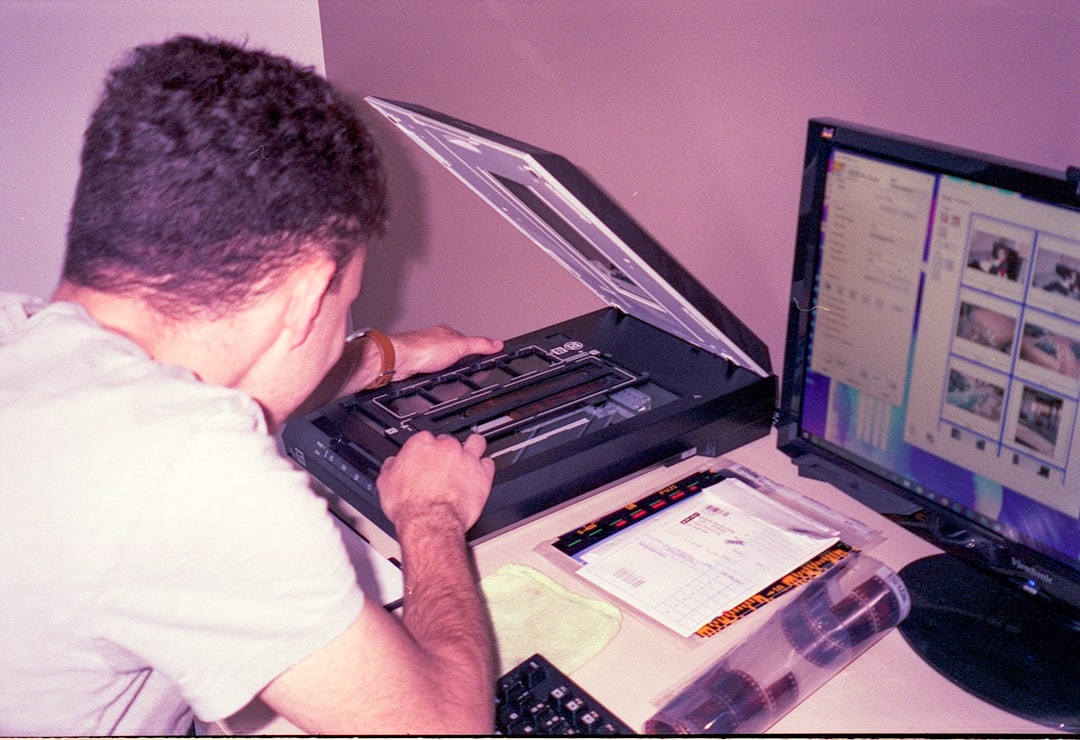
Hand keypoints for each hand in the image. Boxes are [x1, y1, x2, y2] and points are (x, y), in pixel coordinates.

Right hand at [377, 432, 494, 533]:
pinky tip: (480, 473)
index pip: (425, 438)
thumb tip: (392, 464)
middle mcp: (445, 447)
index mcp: (421, 445)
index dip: (426, 450)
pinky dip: (484, 468)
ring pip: (475, 443)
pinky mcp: (482, 474)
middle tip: (444, 466)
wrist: (429, 522)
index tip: (425, 459)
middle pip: (449, 442)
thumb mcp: (385, 483)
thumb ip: (391, 468)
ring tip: (471, 456)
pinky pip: (489, 463)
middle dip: (447, 453)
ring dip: (473, 448)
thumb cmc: (409, 506)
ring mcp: (466, 459)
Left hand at [389, 324, 502, 380]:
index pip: (466, 341)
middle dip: (458, 364)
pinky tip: (433, 379)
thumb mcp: (460, 346)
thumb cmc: (422, 349)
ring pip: (440, 364)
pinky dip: (433, 376)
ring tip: (446, 376)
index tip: (481, 360)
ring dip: (444, 371)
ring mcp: (424, 353)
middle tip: (462, 372)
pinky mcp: (416, 365)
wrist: (399, 361)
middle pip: (453, 353)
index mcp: (446, 333)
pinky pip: (430, 372)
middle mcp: (434, 341)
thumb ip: (479, 345)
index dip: (474, 352)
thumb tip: (497, 343)